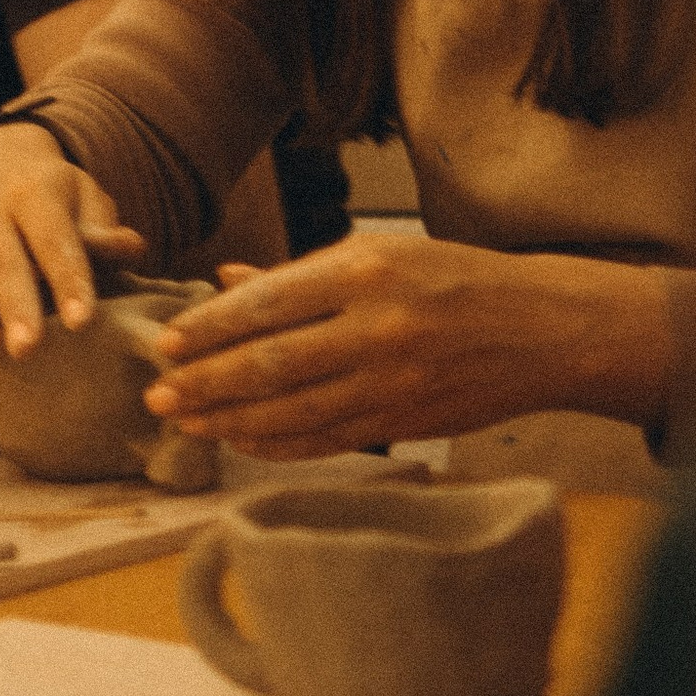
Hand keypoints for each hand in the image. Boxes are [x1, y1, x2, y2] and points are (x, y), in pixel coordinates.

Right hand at [0, 128, 140, 371]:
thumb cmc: (50, 192)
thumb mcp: (81, 194)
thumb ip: (101, 228)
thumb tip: (130, 248)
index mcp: (32, 193)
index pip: (52, 238)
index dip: (67, 278)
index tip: (81, 320)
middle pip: (1, 259)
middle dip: (14, 303)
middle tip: (28, 346)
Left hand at [143, 236, 670, 457]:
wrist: (538, 328)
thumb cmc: (449, 277)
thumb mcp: (376, 251)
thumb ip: (298, 274)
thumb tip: (226, 282)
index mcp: (362, 272)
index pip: (266, 304)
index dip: (210, 329)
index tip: (168, 343)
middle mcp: (374, 329)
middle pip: (271, 364)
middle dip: (207, 382)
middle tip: (158, 393)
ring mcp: (392, 383)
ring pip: (294, 411)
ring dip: (231, 421)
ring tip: (186, 422)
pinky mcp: (405, 423)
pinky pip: (329, 440)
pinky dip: (280, 444)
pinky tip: (242, 442)